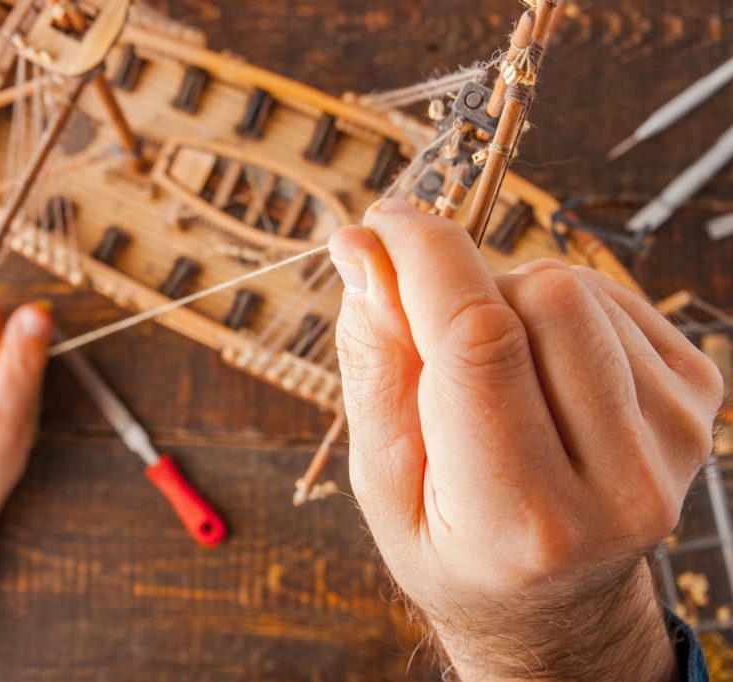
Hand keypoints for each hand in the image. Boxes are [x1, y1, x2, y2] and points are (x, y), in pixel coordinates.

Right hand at [329, 200, 723, 679]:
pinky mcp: (699, 398)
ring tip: (492, 371)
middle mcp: (621, 483)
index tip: (380, 225)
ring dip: (511, 299)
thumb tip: (362, 249)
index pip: (478, 343)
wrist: (549, 602)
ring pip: (576, 285)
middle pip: (541, 296)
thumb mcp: (381, 479)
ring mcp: (675, 439)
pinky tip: (539, 366)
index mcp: (521, 518)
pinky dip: (555, 308)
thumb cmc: (449, 540)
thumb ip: (373, 362)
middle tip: (434, 339)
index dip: (424, 260)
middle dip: (465, 287)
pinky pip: (609, 292)